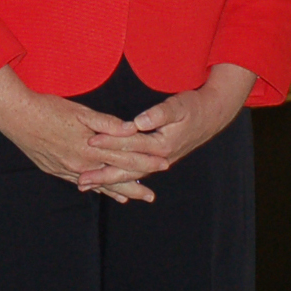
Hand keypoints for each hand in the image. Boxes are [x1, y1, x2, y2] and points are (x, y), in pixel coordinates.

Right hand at [0, 65, 167, 202]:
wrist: (17, 117)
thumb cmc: (49, 109)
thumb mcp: (80, 111)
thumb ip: (106, 123)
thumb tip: (131, 129)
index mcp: (90, 148)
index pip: (125, 157)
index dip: (145, 161)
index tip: (163, 164)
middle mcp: (81, 163)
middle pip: (114, 176)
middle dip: (136, 185)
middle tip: (152, 196)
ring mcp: (68, 169)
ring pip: (99, 184)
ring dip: (118, 191)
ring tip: (134, 198)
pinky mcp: (57, 170)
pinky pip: (82, 183)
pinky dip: (97, 189)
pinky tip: (105, 192)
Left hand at [77, 63, 256, 195]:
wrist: (211, 116)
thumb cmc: (193, 107)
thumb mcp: (179, 105)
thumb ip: (159, 113)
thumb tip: (140, 121)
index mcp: (162, 144)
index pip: (131, 144)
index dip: (110, 142)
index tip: (90, 141)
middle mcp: (159, 158)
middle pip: (126, 168)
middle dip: (102, 174)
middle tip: (79, 179)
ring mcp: (158, 162)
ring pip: (128, 174)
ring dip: (106, 181)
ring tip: (84, 185)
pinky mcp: (156, 160)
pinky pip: (134, 173)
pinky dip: (119, 180)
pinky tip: (106, 186)